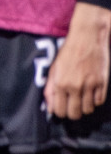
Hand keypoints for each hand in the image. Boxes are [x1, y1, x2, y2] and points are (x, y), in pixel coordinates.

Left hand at [46, 2, 110, 119]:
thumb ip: (50, 89)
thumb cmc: (68, 52)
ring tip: (81, 97)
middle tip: (72, 104)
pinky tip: (91, 92)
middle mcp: (75, 87)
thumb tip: (49, 108)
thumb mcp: (54, 68)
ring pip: (88, 110)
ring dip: (84, 106)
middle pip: (75, 115)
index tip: (61, 107)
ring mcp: (90, 86)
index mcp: (60, 84)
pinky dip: (95, 100)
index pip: (60, 112)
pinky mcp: (103, 83)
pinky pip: (99, 102)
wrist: (87, 38)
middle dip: (72, 112)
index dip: (60, 112)